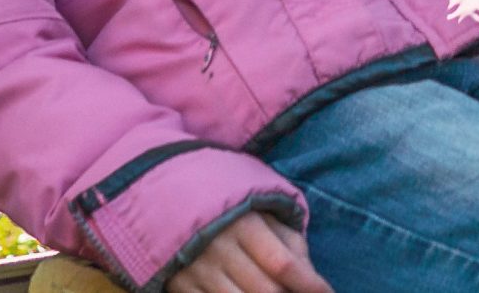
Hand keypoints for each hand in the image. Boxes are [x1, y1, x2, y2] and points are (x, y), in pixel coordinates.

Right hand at [168, 212, 332, 292]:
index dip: (310, 284)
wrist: (168, 195)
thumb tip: (310, 275)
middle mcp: (220, 248)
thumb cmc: (230, 205)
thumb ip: (290, 240)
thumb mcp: (263, 212)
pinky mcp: (180, 285)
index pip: (284, 264)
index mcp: (244, 224)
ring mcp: (198, 270)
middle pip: (266, 290)